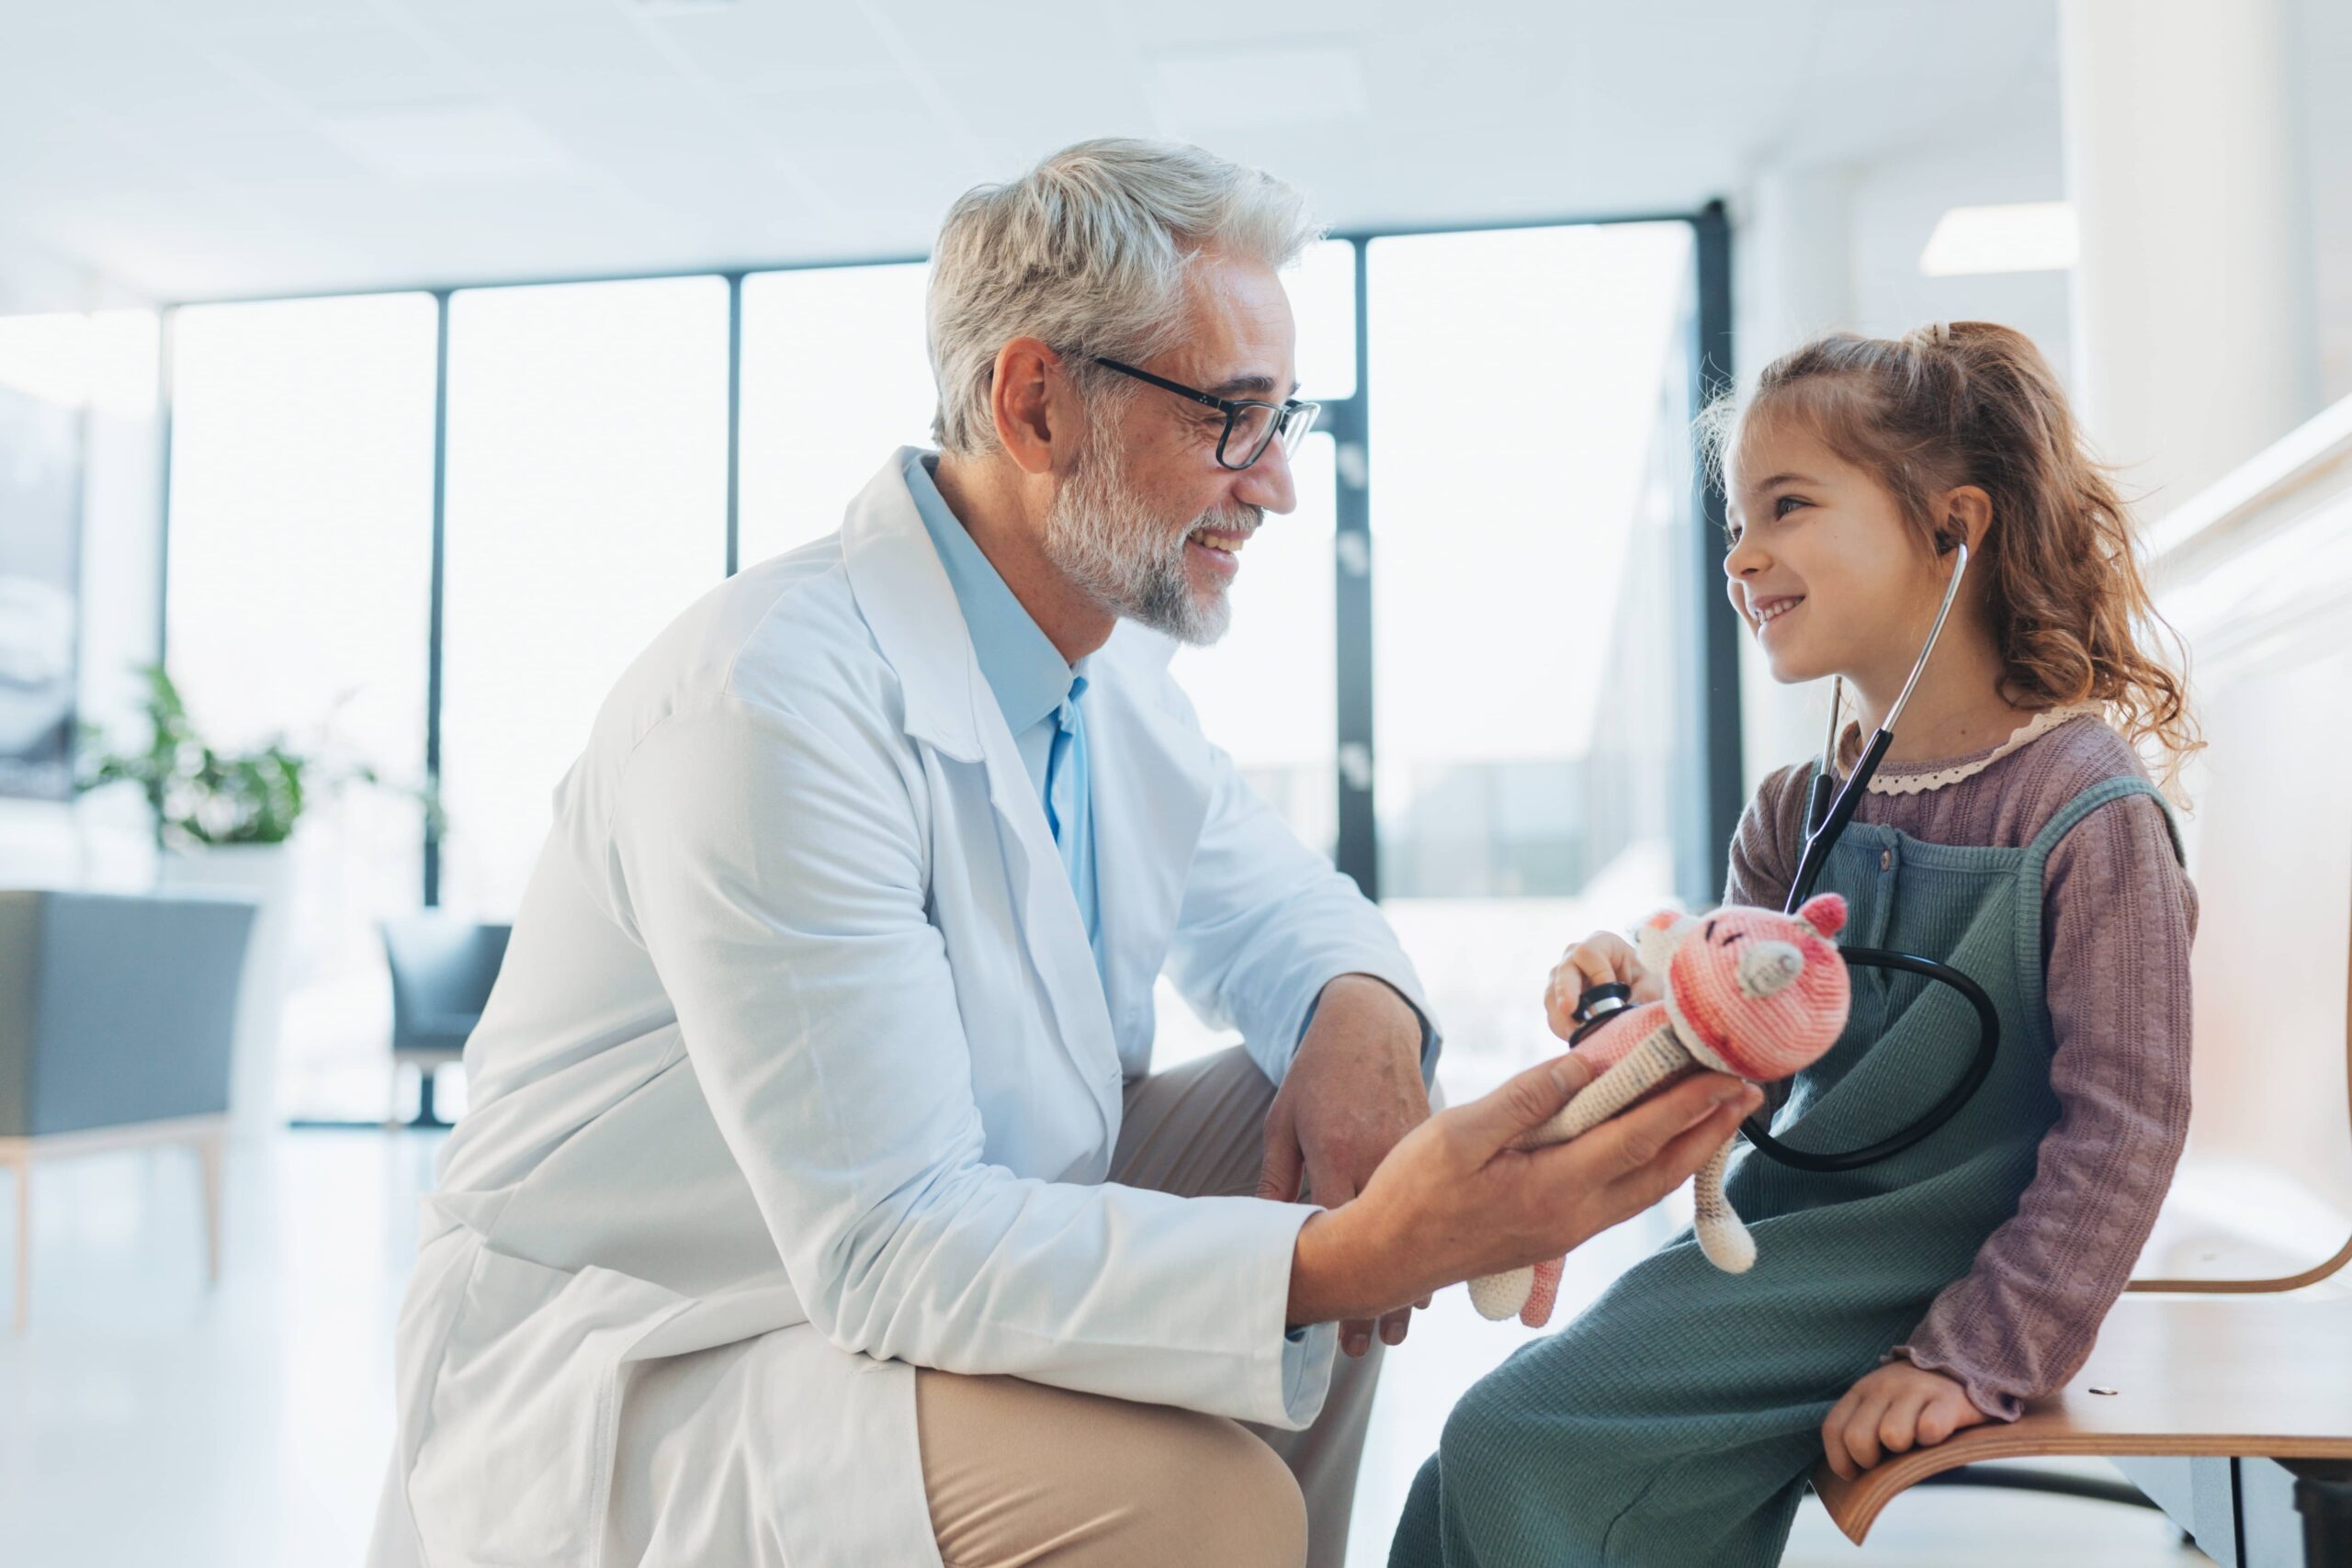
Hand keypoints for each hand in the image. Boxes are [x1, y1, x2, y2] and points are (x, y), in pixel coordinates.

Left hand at [1259, 975, 1431, 1355]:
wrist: (1368, 1023)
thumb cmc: (1317, 1072)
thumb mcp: (1283, 1121)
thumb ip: (1278, 1179)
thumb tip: (1272, 1234)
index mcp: (1336, 1152)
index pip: (1342, 1233)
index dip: (1346, 1285)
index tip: (1343, 1328)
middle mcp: (1380, 1155)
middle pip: (1385, 1241)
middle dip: (1381, 1299)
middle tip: (1372, 1345)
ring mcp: (1414, 1150)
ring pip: (1420, 1226)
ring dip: (1413, 1276)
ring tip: (1402, 1325)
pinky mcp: (1436, 1142)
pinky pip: (1439, 1197)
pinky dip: (1434, 1234)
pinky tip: (1428, 1271)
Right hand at [1286, 1052, 1761, 1325]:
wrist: (1384, 1259)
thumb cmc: (1412, 1192)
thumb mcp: (1460, 1131)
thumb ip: (1527, 1098)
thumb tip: (1584, 1066)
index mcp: (1553, 1188)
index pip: (1639, 1137)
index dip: (1688, 1103)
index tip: (1726, 1073)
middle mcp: (1574, 1217)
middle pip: (1663, 1170)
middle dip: (1711, 1129)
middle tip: (1750, 1091)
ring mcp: (1568, 1231)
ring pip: (1649, 1189)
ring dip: (1691, 1150)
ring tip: (1720, 1117)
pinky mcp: (1557, 1235)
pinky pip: (1624, 1198)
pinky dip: (1657, 1168)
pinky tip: (1659, 1148)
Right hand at [1544, 930, 1662, 1042]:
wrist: (1635, 994)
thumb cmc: (1643, 981)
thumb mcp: (1651, 985)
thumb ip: (1642, 995)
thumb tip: (1625, 1015)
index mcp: (1601, 944)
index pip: (1589, 952)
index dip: (1596, 972)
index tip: (1609, 991)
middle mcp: (1575, 957)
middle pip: (1563, 971)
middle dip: (1565, 991)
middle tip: (1568, 1009)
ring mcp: (1562, 979)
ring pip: (1552, 995)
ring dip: (1564, 1016)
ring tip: (1579, 1034)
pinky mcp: (1557, 1001)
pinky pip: (1553, 1015)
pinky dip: (1563, 1028)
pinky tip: (1578, 1037)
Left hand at [1821, 1362, 1987, 1478]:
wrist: (1964, 1367)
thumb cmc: (1915, 1402)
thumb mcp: (1880, 1407)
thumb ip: (1863, 1429)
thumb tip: (1849, 1474)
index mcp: (1862, 1390)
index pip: (1834, 1429)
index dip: (1841, 1460)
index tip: (1855, 1473)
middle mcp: (1883, 1386)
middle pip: (1857, 1439)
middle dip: (1870, 1461)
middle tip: (1889, 1460)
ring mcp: (1914, 1389)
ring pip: (1892, 1437)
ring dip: (1905, 1451)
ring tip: (1916, 1442)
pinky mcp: (1947, 1398)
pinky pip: (1929, 1430)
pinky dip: (1933, 1441)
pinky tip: (1938, 1436)